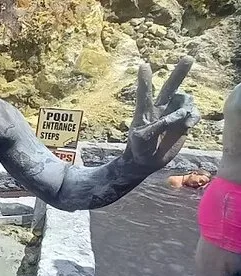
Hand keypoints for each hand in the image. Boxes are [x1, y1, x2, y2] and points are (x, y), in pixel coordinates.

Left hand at [125, 56, 199, 171]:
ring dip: (186, 108)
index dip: (145, 80)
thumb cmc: (138, 148)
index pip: (144, 93)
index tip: (144, 65)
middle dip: (179, 73)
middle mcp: (160, 108)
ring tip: (181, 120)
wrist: (146, 161)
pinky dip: (193, 117)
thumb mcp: (141, 139)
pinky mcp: (183, 123)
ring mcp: (173, 114)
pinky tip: (188, 125)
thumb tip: (174, 117)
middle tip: (189, 58)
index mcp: (144, 111)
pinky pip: (193, 113)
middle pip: (170, 87)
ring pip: (185, 101)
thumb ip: (155, 127)